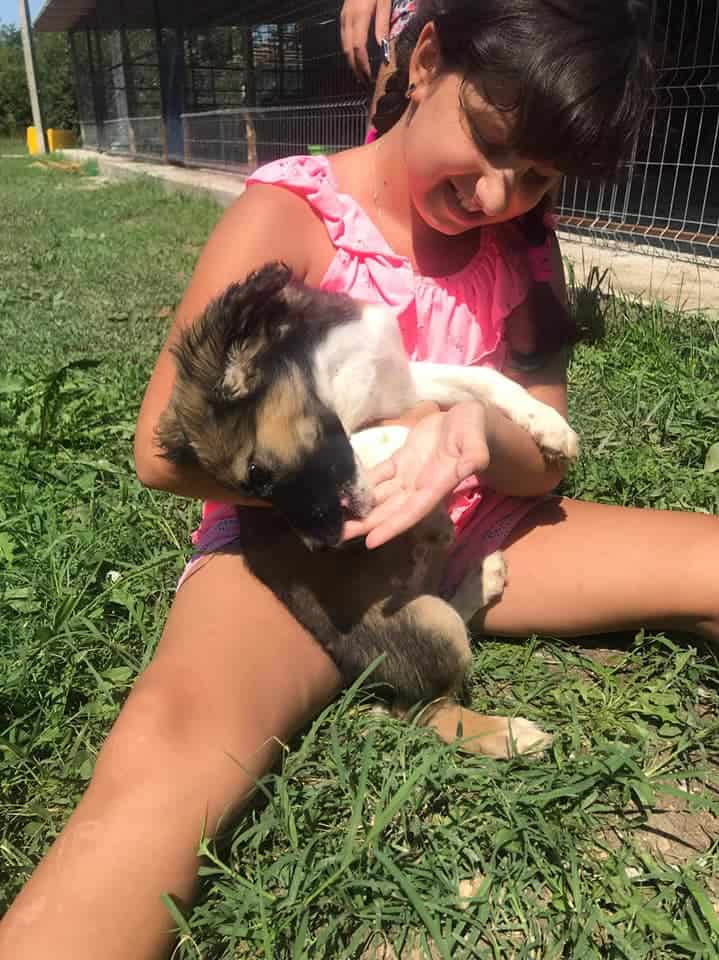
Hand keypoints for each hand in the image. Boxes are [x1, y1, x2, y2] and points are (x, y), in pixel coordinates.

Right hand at [340, 0, 391, 80]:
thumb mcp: (384, 2)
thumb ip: (382, 23)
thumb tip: (382, 46)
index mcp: (360, 16)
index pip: (358, 47)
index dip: (363, 64)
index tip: (369, 76)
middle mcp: (348, 18)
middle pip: (348, 50)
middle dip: (355, 68)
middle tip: (364, 81)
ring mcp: (344, 17)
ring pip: (344, 45)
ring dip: (351, 61)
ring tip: (360, 72)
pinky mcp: (344, 15)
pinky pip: (343, 38)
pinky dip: (348, 51)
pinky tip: (355, 56)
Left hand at [343, 402, 490, 548]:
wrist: (470, 419)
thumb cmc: (476, 431)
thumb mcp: (477, 442)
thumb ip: (475, 454)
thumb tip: (475, 464)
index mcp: (436, 486)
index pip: (411, 511)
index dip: (392, 526)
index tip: (370, 541)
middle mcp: (419, 486)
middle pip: (390, 510)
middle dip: (367, 524)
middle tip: (339, 535)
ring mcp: (409, 474)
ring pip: (381, 496)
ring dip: (360, 507)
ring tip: (337, 518)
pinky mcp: (402, 460)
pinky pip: (380, 475)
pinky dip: (363, 483)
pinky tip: (345, 491)